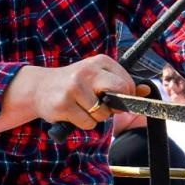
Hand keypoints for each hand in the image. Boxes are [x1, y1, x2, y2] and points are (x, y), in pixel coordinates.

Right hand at [24, 55, 142, 129]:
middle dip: (115, 106)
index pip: (127, 84)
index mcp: (100, 62)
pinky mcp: (64, 104)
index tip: (112, 99)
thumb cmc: (74, 84)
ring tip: (81, 107)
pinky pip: (88, 123)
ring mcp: (74, 88)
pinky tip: (72, 113)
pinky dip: (83, 123)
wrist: (38, 88)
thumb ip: (122, 84)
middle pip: (120, 93)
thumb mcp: (97, 78)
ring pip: (103, 114)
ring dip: (95, 117)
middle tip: (103, 106)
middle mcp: (87, 72)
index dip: (124, 97)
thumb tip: (146, 91)